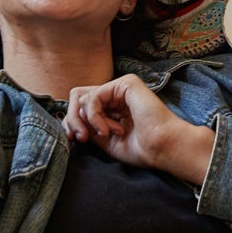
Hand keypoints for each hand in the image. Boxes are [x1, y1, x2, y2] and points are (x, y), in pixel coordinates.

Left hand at [64, 74, 215, 185]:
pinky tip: (109, 130)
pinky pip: (94, 97)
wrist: (163, 148)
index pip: (80, 106)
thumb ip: (88, 127)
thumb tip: (68, 120)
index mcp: (112, 107)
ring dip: (87, 121)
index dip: (72, 123)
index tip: (77, 141)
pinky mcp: (126, 83)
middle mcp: (115, 94)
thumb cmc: (141, 149)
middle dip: (73, 119)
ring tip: (105, 134)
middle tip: (82, 138)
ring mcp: (120, 87)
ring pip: (80, 96)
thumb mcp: (105, 141)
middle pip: (76, 98)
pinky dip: (95, 116)